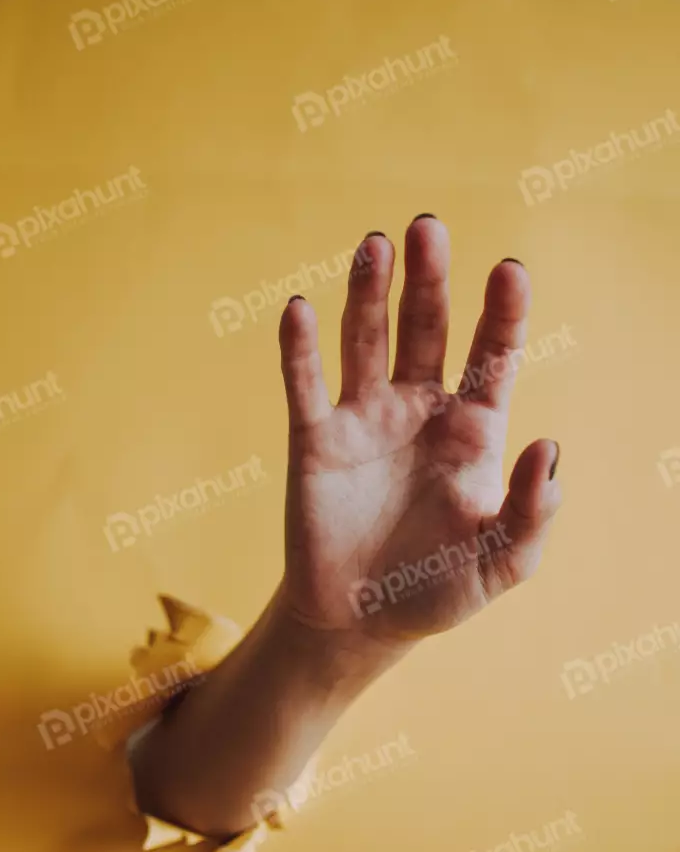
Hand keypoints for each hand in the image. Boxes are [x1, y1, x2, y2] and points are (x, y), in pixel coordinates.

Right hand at [277, 216, 560, 643]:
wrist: (359, 623)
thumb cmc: (437, 591)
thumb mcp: (500, 564)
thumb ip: (531, 513)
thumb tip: (552, 447)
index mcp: (471, 432)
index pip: (492, 358)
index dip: (502, 314)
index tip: (509, 270)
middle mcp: (418, 411)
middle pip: (426, 329)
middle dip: (429, 280)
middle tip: (428, 228)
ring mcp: (364, 420)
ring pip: (365, 340)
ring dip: (368, 293)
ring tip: (376, 246)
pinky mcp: (314, 441)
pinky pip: (304, 385)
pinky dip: (299, 348)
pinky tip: (298, 307)